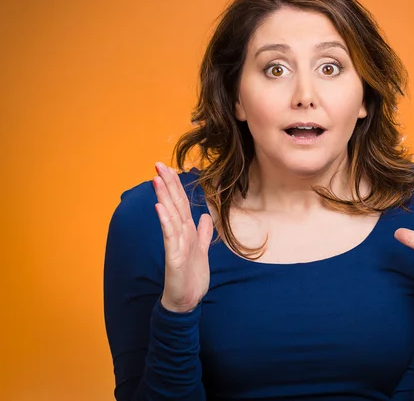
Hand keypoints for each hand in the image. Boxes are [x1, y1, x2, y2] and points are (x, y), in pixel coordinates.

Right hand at [152, 162, 212, 312]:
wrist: (187, 302)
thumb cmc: (191, 277)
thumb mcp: (201, 251)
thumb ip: (202, 233)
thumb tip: (204, 217)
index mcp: (187, 231)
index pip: (181, 203)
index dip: (176, 185)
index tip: (169, 167)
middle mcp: (179, 234)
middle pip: (173, 204)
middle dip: (166, 184)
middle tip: (157, 164)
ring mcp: (175, 245)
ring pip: (169, 216)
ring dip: (163, 197)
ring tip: (156, 179)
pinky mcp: (173, 257)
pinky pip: (169, 237)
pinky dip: (166, 222)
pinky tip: (160, 208)